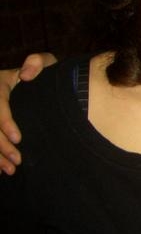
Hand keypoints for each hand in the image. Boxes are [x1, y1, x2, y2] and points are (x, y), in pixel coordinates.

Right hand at [0, 53, 55, 174]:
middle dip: (0, 145)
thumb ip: (37, 62)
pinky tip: (0, 169)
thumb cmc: (43, 74)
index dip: (5, 122)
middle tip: (18, 160)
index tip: (19, 139)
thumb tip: (25, 76)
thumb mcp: (44, 63)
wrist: (40, 84)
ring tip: (11, 170)